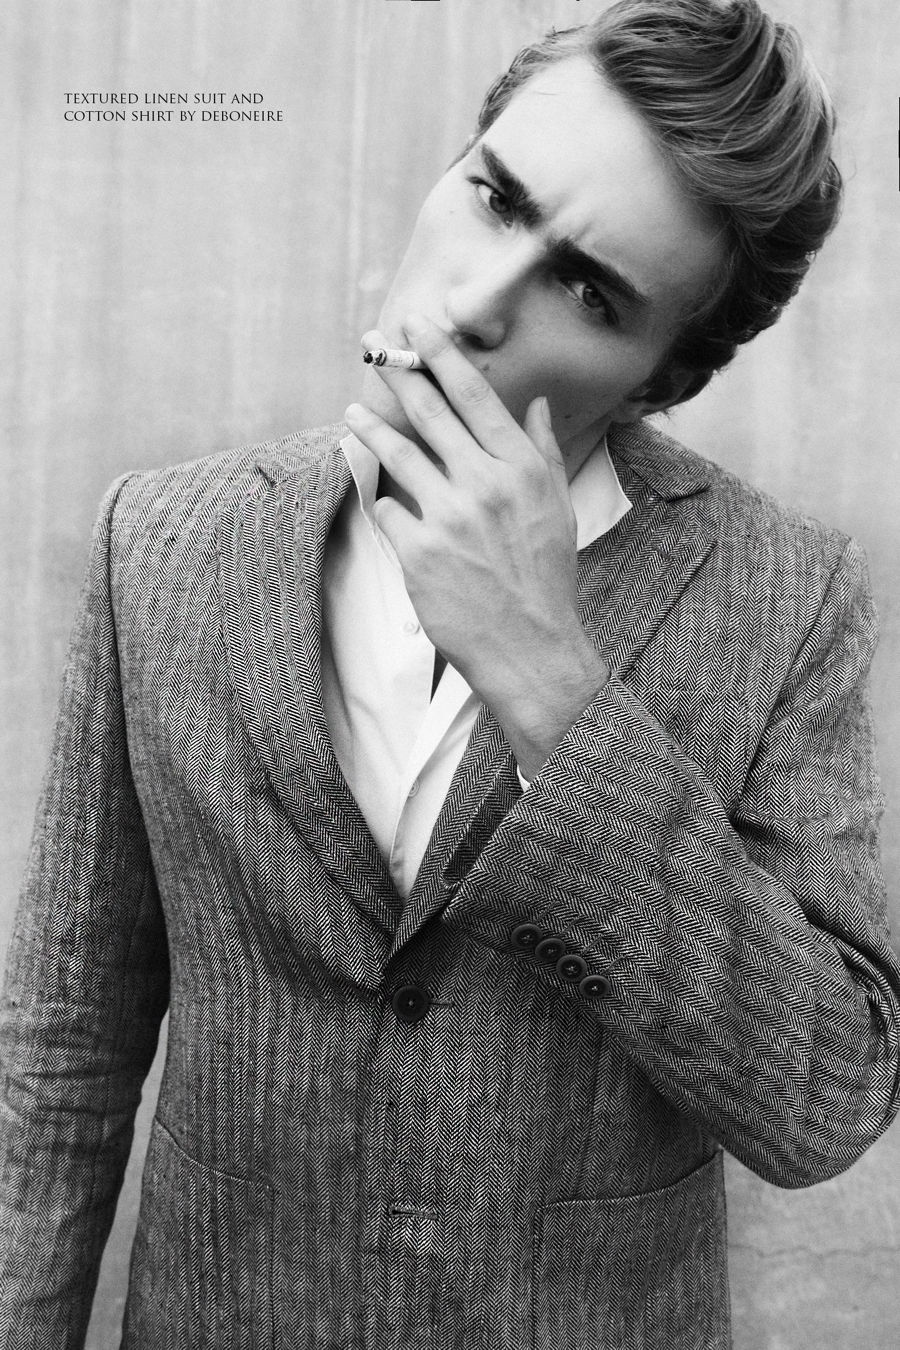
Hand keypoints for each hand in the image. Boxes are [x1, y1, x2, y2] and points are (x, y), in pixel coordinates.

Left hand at [344, 313, 609, 779]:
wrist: (530, 647)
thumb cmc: (546, 579)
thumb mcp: (559, 509)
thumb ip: (544, 452)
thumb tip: (536, 405)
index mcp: (522, 469)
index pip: (475, 396)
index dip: (442, 354)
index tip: (420, 324)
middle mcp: (484, 484)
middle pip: (430, 412)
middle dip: (398, 371)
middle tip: (375, 344)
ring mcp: (448, 517)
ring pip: (397, 454)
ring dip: (371, 427)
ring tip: (353, 411)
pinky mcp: (418, 552)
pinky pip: (388, 510)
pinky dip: (386, 503)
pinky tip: (385, 501)